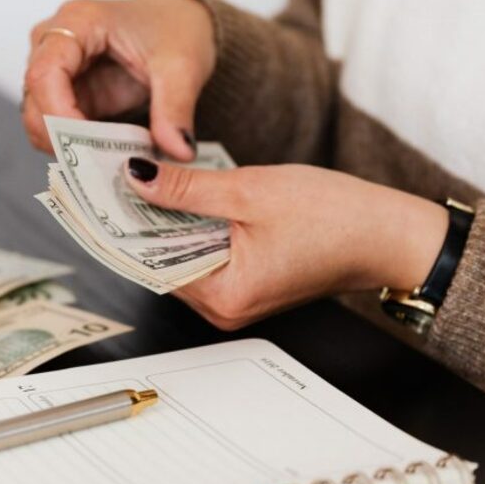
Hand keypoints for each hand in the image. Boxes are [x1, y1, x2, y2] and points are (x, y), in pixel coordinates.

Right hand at [22, 0, 215, 160]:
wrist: (183, 22)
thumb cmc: (175, 28)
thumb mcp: (183, 66)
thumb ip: (176, 108)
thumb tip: (178, 150)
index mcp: (79, 21)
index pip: (45, 72)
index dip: (58, 114)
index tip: (86, 146)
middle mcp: (56, 42)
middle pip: (34, 99)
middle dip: (61, 138)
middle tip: (99, 166)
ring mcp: (58, 70)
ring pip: (38, 119)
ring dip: (67, 146)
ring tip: (107, 163)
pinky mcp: (68, 94)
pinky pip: (57, 128)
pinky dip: (76, 148)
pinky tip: (105, 157)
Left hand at [123, 158, 449, 329]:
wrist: (389, 234)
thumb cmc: (336, 217)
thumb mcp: (250, 191)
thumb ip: (186, 188)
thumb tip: (137, 178)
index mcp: (224, 295)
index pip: (148, 262)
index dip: (121, 225)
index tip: (96, 193)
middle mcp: (225, 308)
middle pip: (161, 262)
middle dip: (140, 219)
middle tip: (114, 175)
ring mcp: (236, 299)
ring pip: (181, 257)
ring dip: (166, 221)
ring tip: (145, 178)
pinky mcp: (248, 283)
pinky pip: (205, 255)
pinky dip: (192, 227)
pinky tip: (183, 196)